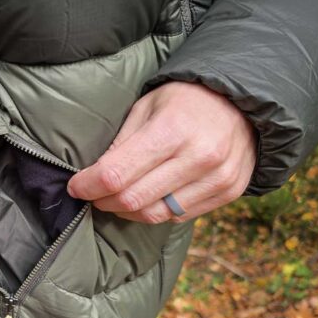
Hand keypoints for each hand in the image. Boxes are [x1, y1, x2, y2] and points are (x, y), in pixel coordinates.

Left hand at [67, 82, 256, 222]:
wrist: (242, 101)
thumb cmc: (184, 101)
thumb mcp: (146, 108)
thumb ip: (120, 144)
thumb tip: (91, 177)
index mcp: (172, 129)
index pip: (116, 174)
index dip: (88, 186)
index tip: (75, 187)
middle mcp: (199, 157)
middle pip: (132, 200)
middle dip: (103, 201)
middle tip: (93, 194)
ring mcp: (217, 178)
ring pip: (155, 215)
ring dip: (126, 212)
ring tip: (116, 198)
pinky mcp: (229, 193)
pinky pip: (178, 216)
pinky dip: (155, 211)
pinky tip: (147, 198)